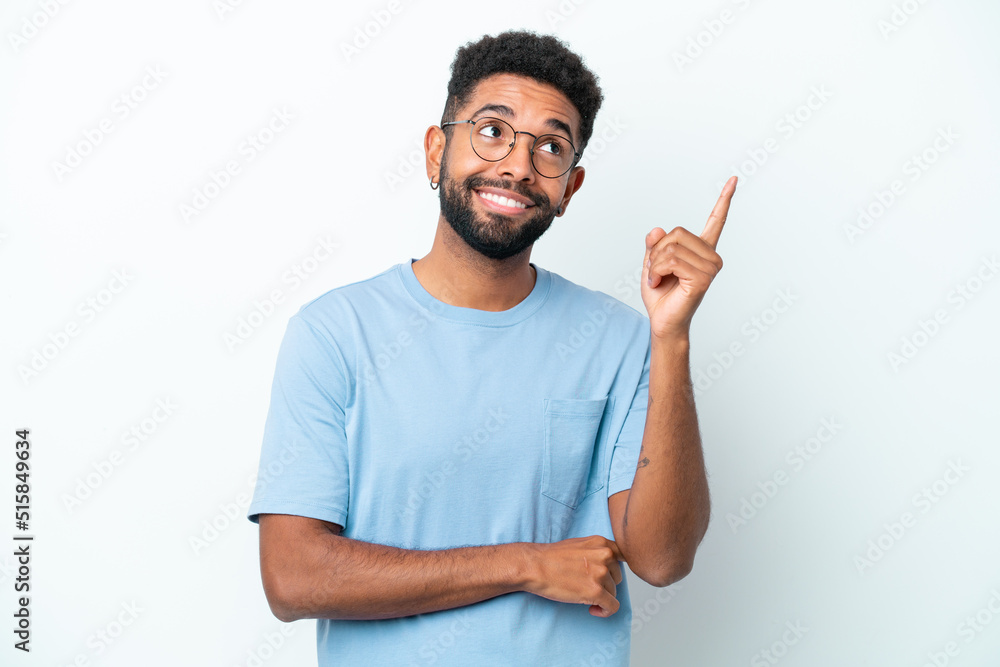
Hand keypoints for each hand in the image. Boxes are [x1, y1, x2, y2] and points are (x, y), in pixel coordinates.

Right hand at [523, 536, 623, 616]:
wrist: (534, 566)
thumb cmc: (551, 557)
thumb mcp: (580, 544)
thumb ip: (597, 551)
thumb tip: (609, 564)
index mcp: (602, 543)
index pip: (624, 556)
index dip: (615, 569)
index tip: (608, 577)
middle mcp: (605, 556)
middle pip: (617, 577)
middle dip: (605, 584)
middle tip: (588, 586)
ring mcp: (601, 574)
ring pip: (613, 593)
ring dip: (601, 597)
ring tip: (584, 596)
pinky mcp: (596, 591)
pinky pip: (612, 607)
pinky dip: (604, 611)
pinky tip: (592, 609)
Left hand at [642, 176, 736, 339]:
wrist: (662, 321)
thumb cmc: (661, 294)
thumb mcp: (652, 262)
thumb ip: (655, 244)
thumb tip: (657, 230)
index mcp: (702, 250)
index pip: (716, 221)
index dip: (724, 200)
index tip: (734, 179)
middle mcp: (710, 257)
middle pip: (676, 233)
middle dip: (657, 252)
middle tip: (656, 271)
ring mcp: (709, 268)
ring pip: (671, 248)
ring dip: (655, 264)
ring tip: (658, 279)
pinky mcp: (703, 279)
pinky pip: (671, 261)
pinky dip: (656, 272)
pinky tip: (659, 283)